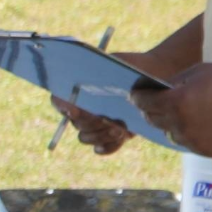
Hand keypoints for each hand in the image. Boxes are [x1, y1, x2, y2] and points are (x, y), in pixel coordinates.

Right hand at [49, 49, 168, 155]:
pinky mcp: (110, 137)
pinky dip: (109, 146)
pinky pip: (101, 148)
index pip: (58, 100)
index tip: (73, 109)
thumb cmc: (131, 68)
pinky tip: (120, 138)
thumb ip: (100, 70)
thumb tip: (86, 82)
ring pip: (85, 138)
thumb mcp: (116, 63)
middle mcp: (80, 110)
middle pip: (74, 123)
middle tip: (104, 119)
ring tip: (120, 129)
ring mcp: (94, 126)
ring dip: (100, 135)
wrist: (153, 78)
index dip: (61, 106)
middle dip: (89, 122)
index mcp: (75, 90)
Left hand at [130, 62, 211, 157]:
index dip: (138, 98)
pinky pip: (190, 144)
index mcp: (176, 103)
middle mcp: (182, 125)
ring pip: (172, 134)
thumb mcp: (196, 73)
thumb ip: (173, 84)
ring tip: (179, 116)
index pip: (144, 103)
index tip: (136, 96)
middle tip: (152, 106)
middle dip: (152, 111)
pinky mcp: (209, 151)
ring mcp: (195, 141)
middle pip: (154, 120)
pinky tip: (198, 125)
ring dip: (172, 125)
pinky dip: (190, 135)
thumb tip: (158, 91)